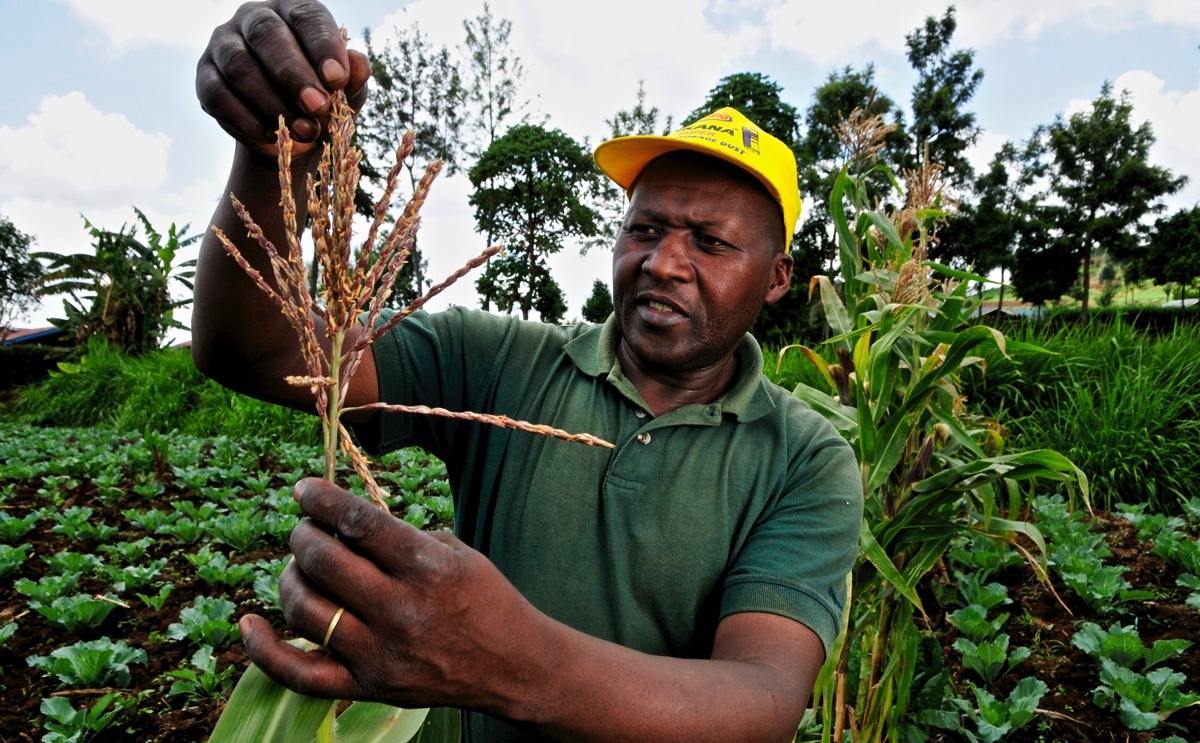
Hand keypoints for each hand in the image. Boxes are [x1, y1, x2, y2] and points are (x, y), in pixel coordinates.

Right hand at [196, 0, 370, 156]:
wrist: (288, 131)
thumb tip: (358, 65)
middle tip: (318, 106)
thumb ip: (354, 76)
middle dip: (294, 75)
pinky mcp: (205, 76)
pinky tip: (271, 135)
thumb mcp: (346, 90)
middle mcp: (254, 18)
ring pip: (240, 66)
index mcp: (293, 10)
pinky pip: (217, 95)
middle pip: (267, 35)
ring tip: (304, 130)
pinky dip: (245, 119)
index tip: (338, 79)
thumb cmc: (321, 97)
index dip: (323, 47)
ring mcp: (224, 44)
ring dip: (273, 103)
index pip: (307, 17)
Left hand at [240, 478, 547, 713]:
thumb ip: (398, 538)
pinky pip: (299, 674)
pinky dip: (264, 650)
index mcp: (426, 568)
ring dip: (290, 577)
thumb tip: (337, 521)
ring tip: (300, 567)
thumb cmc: (484, 598)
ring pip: (305, 609)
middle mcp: (400, 610)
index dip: (320, 498)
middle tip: (305, 528)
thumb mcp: (453, 552)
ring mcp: (380, 653)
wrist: (513, 665)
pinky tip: (249, 623)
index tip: (303, 488)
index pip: (355, 521)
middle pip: (322, 561)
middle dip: (302, 534)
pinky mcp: (367, 687)